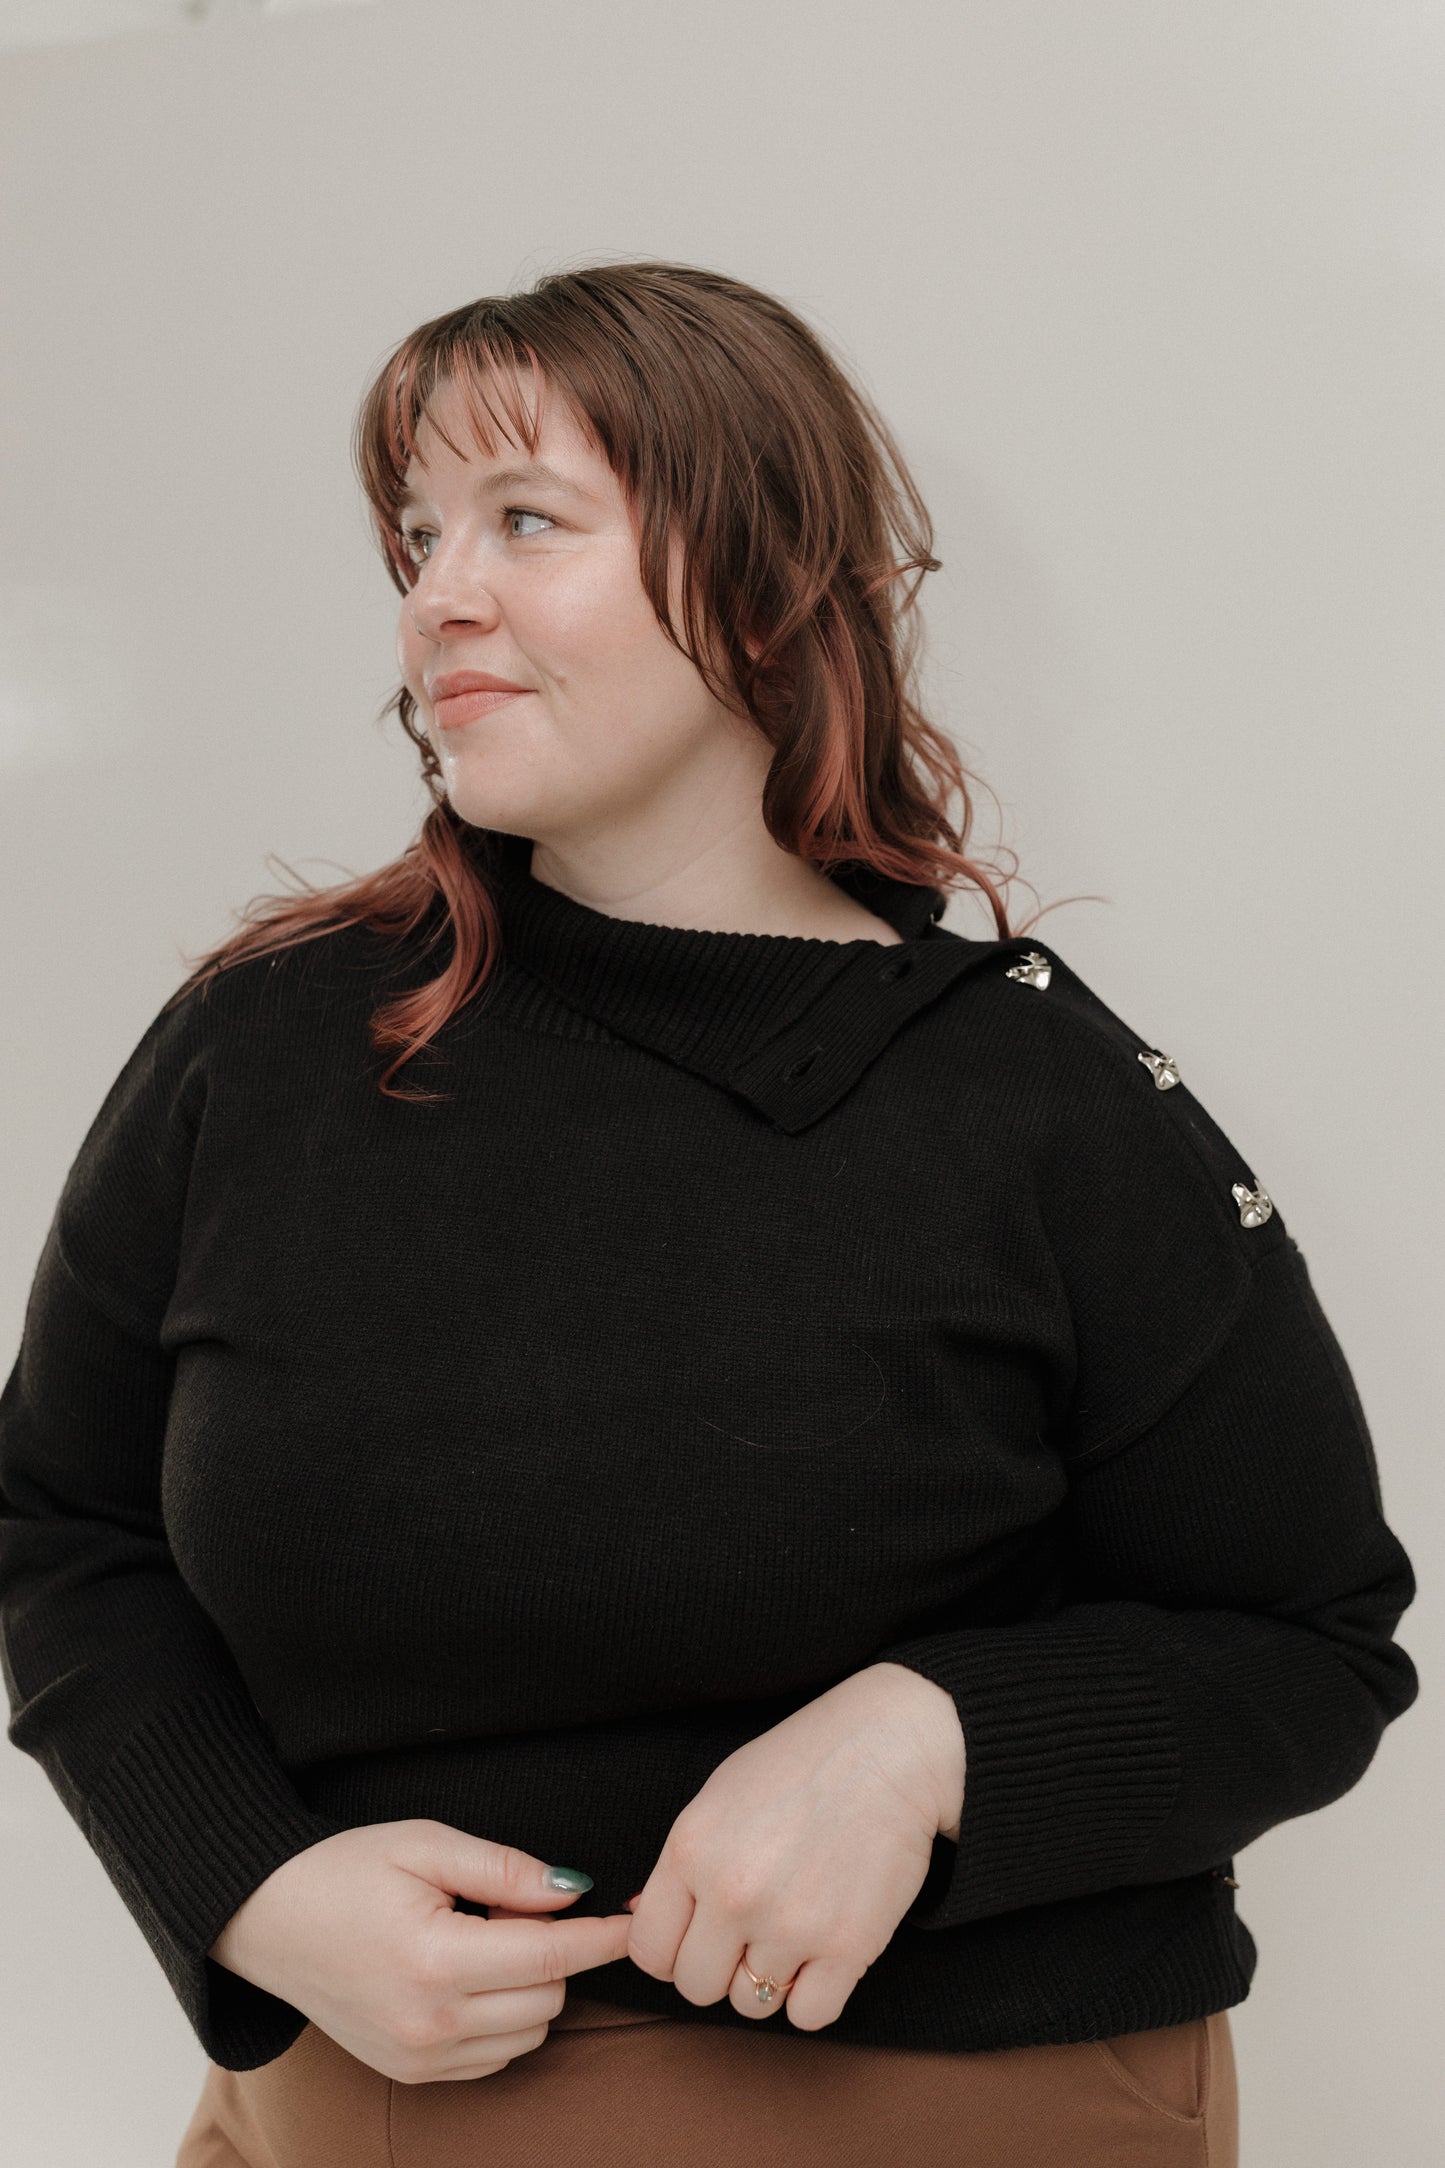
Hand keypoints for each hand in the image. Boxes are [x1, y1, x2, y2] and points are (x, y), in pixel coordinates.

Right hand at [206, 1819, 632, 2082]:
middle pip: (548, 2000)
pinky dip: (503, 2019)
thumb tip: (573, 1889)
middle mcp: (429, 2025)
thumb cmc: (343, 1870)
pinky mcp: (411, 2075)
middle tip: (508, 1905)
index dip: (599, 1937)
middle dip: (552, 1952)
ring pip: (527, 2034)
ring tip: (481, 1937)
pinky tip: (469, 1974)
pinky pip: (494, 2056)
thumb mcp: (425, 1845)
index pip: (549, 1958)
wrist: (267, 1920)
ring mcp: (418, 2059)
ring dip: (530, 1988)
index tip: (631, 1921)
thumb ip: (504, 1870)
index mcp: (435, 1961)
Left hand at [622, 1664, 966, 2031]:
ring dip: (769, 1979)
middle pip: (695, 1986)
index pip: (648, 1950)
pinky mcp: (847, 1946)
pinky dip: (815, 1995)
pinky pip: (808, 2016)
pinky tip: (824, 1950)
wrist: (889, 1746)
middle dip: (719, 1967)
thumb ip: (678, 1867)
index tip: (698, 1934)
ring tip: (794, 1927)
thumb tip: (633, 1924)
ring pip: (751, 2005)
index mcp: (690, 1849)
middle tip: (751, 1930)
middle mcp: (732, 1892)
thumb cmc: (801, 1764)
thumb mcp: (718, 1797)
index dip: (671, 1949)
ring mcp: (790, 1923)